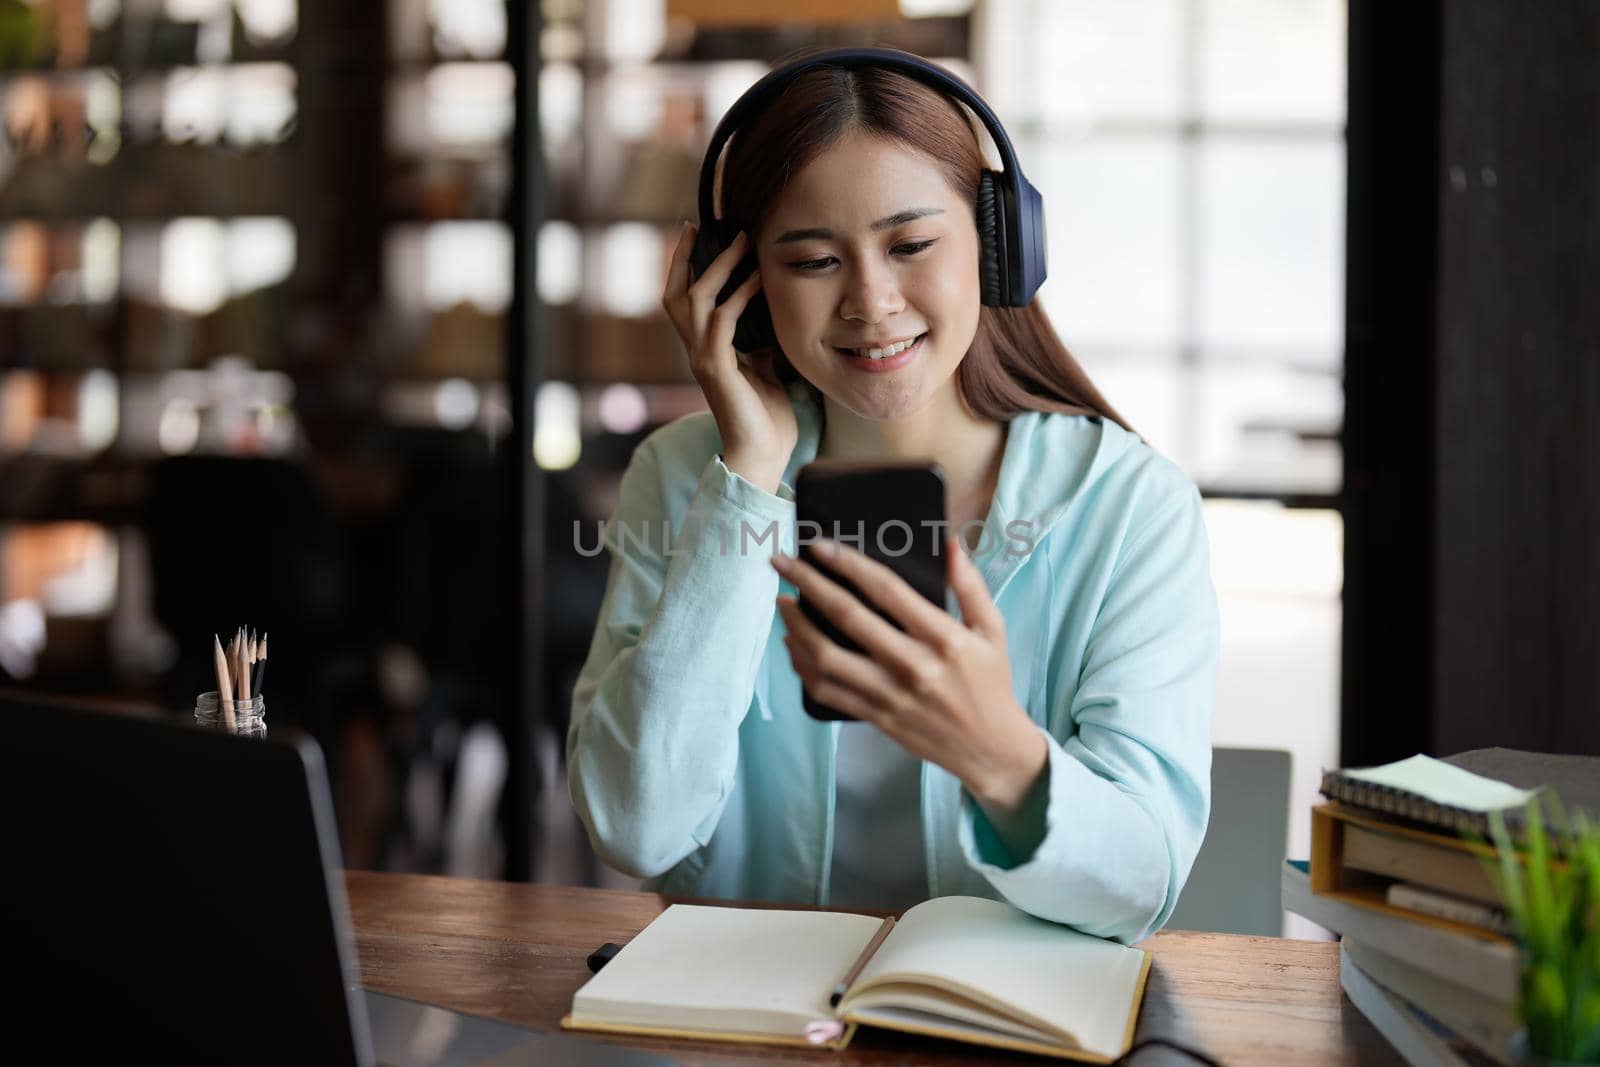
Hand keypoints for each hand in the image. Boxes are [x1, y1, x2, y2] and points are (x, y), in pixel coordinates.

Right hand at [663, 222, 797, 493]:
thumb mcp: (765, 367)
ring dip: (719, 267)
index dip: (684, 268)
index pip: (683, 301)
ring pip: (696, 300)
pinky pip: (723, 321)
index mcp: (704, 349)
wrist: (763, 453)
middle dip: (684, 257)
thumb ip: (759, 342)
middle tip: (698, 226)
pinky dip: (740, 296)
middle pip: (675, 293)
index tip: (695, 235)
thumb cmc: (766, 416)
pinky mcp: (717, 369)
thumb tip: (768, 313)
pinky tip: (757, 279)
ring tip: (741, 242)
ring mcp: (703, 358)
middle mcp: (696, 351)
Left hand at [770, 537, 1048, 818]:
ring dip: (797, 626)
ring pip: (827, 657)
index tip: (820, 546)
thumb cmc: (990, 682)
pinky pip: (827, 690)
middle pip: (847, 617)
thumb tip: (950, 544)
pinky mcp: (875, 716)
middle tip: (781, 563)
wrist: (988, 747)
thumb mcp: (992, 630)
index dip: (849, 564)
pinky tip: (792, 644)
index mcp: (943, 638)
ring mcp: (889, 694)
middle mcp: (912, 665)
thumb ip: (970, 585)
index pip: (886, 590)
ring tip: (782, 601)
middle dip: (808, 584)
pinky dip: (802, 666)